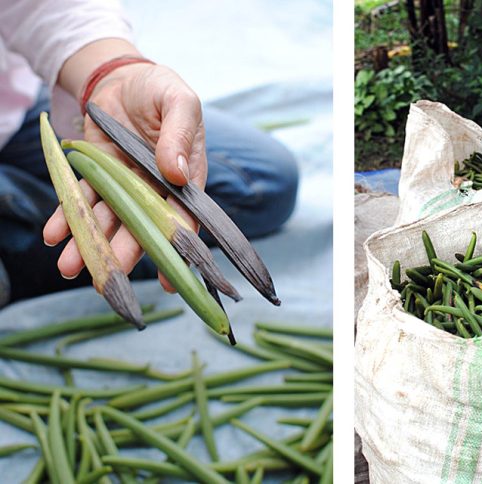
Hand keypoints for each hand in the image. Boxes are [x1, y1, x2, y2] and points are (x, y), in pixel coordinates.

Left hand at [43, 57, 206, 291]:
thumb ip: (180, 134)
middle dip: (124, 252)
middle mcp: (155, 187)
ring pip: (108, 218)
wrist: (124, 77)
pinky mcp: (98, 174)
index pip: (184, 216)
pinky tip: (54, 234)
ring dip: (90, 242)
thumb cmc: (161, 90)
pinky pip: (81, 198)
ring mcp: (125, 183)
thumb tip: (176, 172)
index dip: (177, 248)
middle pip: (142, 225)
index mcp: (186, 176)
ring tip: (69, 266)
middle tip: (107, 278)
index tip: (170, 279)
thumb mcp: (178, 102)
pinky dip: (66, 216)